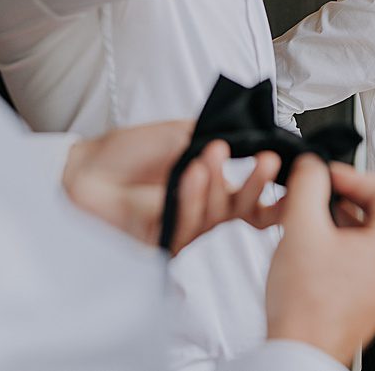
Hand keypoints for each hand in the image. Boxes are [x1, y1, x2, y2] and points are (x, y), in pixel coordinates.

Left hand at [62, 121, 282, 253]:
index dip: (273, 194)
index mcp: (209, 186)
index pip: (250, 197)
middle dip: (256, 185)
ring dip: (217, 182)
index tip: (292, 177)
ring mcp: (183, 227)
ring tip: (212, 155)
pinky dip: (191, 196)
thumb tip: (250, 135)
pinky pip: (186, 224)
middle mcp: (201, 209)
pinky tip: (190, 174)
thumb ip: (214, 135)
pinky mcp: (162, 241)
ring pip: (217, 215)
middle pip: (241, 209)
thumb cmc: (123, 153)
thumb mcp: (179, 133)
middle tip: (267, 163)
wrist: (82, 169)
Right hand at [264, 154, 374, 364]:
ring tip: (307, 225)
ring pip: (368, 240)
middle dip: (344, 200)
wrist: (299, 352)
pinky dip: (339, 250)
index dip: (354, 175)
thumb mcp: (300, 229)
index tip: (327, 177)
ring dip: (339, 225)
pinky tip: (311, 255)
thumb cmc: (304, 305)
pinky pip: (360, 265)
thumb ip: (308, 186)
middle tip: (314, 198)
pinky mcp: (368, 302)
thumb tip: (313, 166)